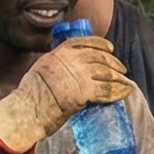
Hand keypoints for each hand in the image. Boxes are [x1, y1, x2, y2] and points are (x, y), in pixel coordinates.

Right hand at [0, 36, 131, 153]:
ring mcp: (77, 75)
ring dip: (119, 78)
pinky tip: (125, 92)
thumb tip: (71, 67)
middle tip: (122, 70)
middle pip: (98, 57)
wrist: (27, 111)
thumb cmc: (31, 97)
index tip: (110, 48)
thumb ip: (57, 65)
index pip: (82, 42)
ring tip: (126, 82)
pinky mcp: (84, 91)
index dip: (99, 44)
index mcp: (57, 54)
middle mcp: (68, 61)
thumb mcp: (41, 70)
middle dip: (113, 63)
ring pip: (105, 73)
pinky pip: (107, 90)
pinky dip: (118, 91)